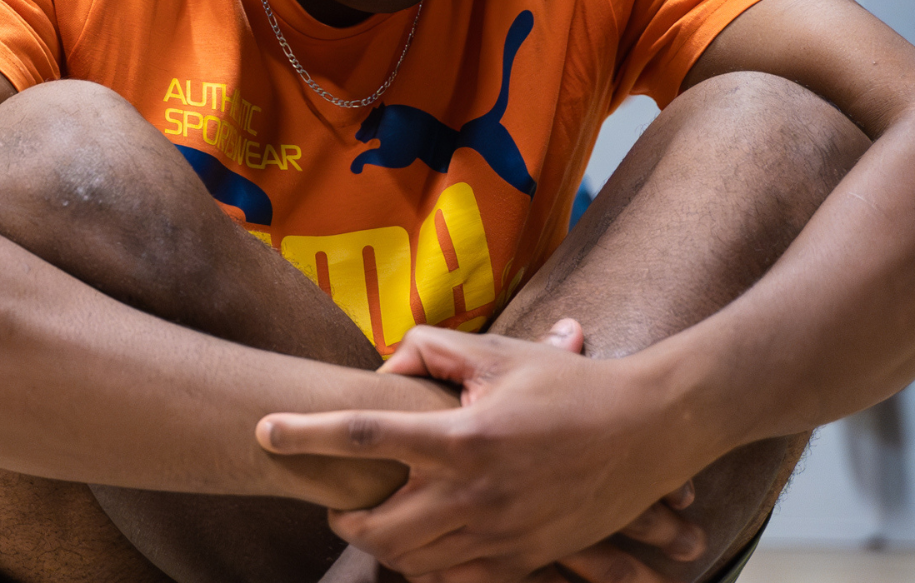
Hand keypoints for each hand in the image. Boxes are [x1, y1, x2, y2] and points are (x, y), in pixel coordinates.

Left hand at [258, 320, 709, 582]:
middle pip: (378, 525)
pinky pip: (454, 577)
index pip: (364, 436)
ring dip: (379, 544)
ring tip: (369, 522)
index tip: (264, 430)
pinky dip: (424, 565)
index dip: (305, 434)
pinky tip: (418, 544)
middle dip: (342, 515)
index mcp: (464, 437)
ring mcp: (502, 533)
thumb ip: (431, 353)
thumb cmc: (570, 385)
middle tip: (332, 501)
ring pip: (411, 560)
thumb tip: (382, 369)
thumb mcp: (499, 354)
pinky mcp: (524, 558)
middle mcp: (477, 492)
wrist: (651, 432)